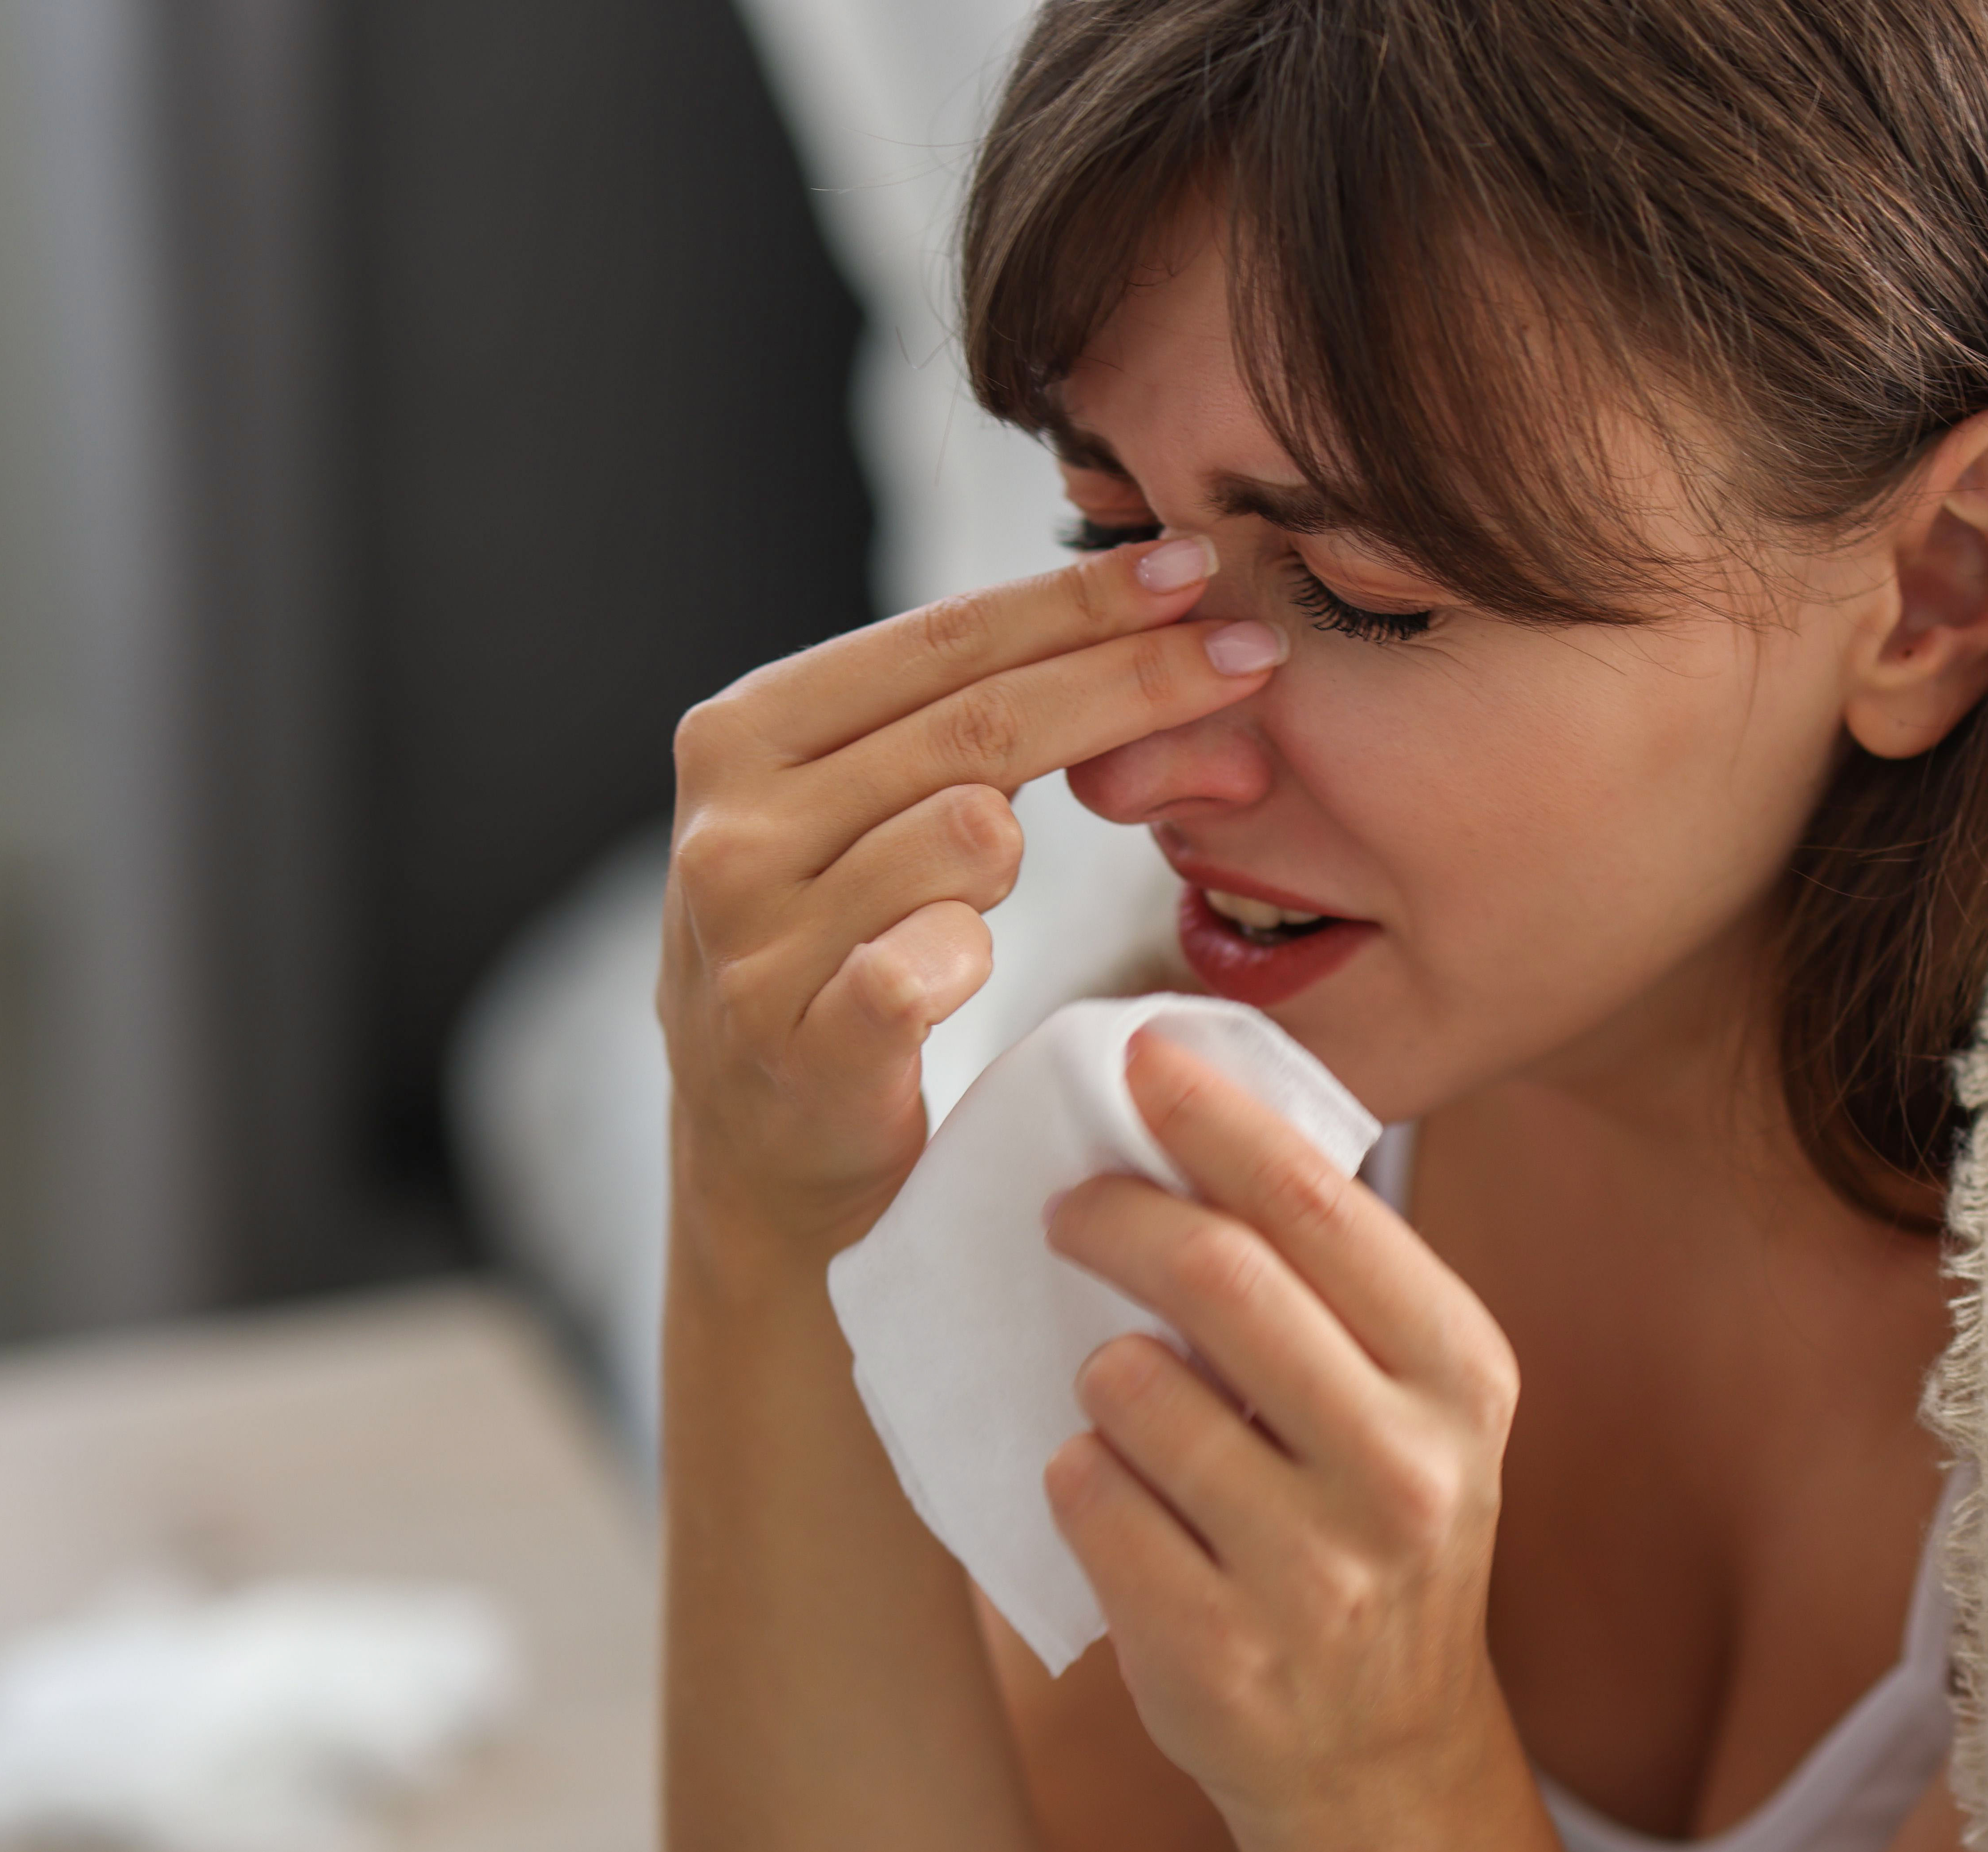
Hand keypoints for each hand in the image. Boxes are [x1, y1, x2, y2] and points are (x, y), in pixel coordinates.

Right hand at [661, 539, 1282, 1265]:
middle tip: (1253, 658)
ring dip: (1014, 860)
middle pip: (979, 723)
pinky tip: (950, 974)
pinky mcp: (799, 1043)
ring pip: (969, 834)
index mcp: (746, 734)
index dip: (1076, 602)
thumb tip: (1152, 626)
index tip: (1194, 568)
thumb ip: (965, 725)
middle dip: (1133, 681)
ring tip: (975, 907)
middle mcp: (734, 822)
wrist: (755, 1148)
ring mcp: (756, 936)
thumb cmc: (840, 954)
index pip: (941, 641)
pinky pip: (935, 962)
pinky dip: (966, 958)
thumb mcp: (871, 812)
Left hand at [1042, 1034, 1525, 1851]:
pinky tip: (1124, 1503)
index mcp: (1460, 1375)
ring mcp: (1320, 1575)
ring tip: (1132, 1407)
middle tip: (1069, 1205)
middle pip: (1220, 1273)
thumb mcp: (1404, 1402)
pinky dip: (1079, 1477)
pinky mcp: (1223, 1656)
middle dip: (1119, 1215)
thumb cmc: (1367, 1533)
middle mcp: (1408, 1470)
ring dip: (1103, 1376)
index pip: (1320, 1205)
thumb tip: (1194, 1123)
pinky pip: (1088, 1499)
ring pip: (1135, 1391)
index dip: (1216, 1118)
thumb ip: (1326, 1285)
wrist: (1382, 1758)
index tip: (1140, 1058)